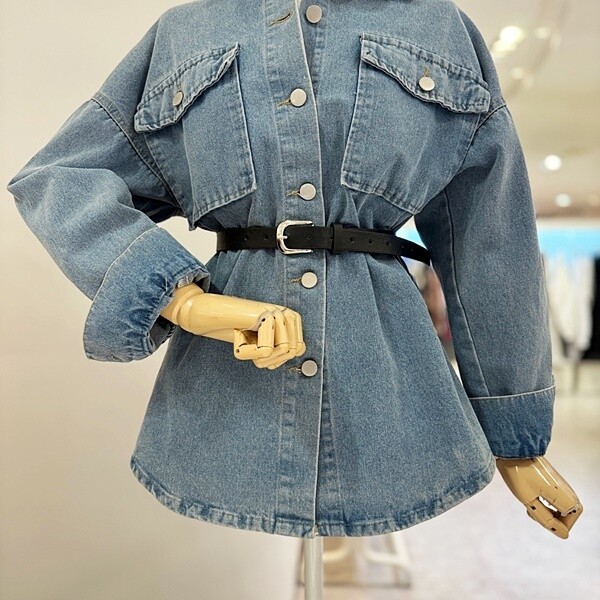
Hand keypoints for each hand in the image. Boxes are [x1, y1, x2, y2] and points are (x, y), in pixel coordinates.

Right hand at [162, 285, 305, 369]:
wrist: (213, 315)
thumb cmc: (238, 331)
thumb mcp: (263, 345)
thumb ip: (281, 351)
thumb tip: (291, 351)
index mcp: (293, 320)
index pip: (298, 350)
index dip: (276, 357)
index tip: (258, 347)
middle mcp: (289, 314)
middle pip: (291, 352)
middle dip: (268, 357)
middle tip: (249, 344)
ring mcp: (278, 313)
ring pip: (281, 351)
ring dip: (257, 353)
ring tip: (244, 337)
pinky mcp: (266, 315)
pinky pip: (266, 350)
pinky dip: (248, 351)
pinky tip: (239, 333)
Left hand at [495, 456, 582, 538]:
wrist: (510, 448)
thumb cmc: (518, 473)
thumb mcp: (528, 500)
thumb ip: (546, 518)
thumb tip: (564, 535)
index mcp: (562, 493)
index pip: (570, 517)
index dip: (557, 524)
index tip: (538, 517)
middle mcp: (565, 487)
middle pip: (569, 512)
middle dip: (554, 518)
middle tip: (533, 512)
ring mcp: (558, 481)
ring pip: (562, 505)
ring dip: (548, 510)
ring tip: (529, 505)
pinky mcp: (550, 478)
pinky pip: (555, 496)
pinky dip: (545, 501)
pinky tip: (530, 497)